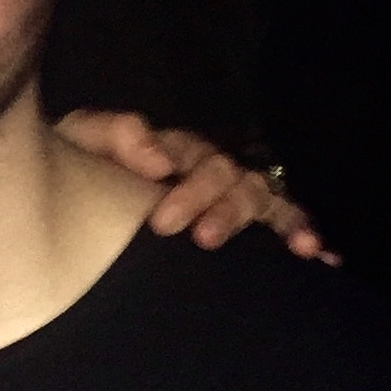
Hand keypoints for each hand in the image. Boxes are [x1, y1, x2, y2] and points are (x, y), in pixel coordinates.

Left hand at [57, 109, 329, 258]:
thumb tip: (159, 159)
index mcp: (168, 149)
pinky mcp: (242, 224)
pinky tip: (324, 255)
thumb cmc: (76, 172)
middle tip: (202, 239)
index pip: (190, 154)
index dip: (187, 184)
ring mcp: (226, 194)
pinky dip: (304, 231)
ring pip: (261, 196)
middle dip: (221, 206)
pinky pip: (283, 220)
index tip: (165, 217)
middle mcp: (204, 168)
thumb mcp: (79, 145)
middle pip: (229, 176)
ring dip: (282, 219)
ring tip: (297, 247)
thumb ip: (110, 136)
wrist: (66, 203)